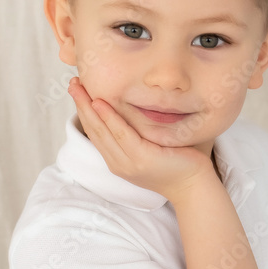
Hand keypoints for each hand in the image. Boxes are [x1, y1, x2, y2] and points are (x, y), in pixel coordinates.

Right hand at [66, 77, 213, 203]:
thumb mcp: (152, 146)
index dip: (84, 112)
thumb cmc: (179, 162)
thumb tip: (136, 105)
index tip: (78, 91)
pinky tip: (99, 103)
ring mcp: (128, 162)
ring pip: (102, 131)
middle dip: (80, 105)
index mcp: (118, 161)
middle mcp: (119, 163)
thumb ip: (139, 132)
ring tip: (78, 88)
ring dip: (87, 108)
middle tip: (72, 83)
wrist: (195, 185)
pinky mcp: (142, 158)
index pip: (96, 133)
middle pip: (93, 130)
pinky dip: (109, 118)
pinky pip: (122, 134)